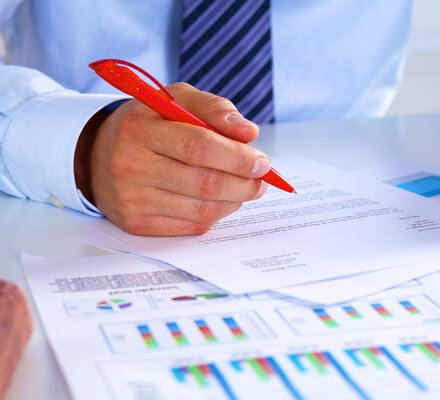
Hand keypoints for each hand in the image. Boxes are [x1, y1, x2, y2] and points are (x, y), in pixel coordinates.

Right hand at [75, 83, 269, 235]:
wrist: (98, 154)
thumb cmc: (148, 124)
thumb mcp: (176, 100)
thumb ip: (215, 109)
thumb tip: (248, 133)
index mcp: (140, 127)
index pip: (198, 147)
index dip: (237, 157)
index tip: (262, 162)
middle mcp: (131, 165)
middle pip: (204, 183)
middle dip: (244, 184)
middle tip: (261, 180)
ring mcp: (132, 199)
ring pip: (203, 209)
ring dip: (234, 201)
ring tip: (244, 188)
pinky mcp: (137, 223)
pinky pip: (192, 226)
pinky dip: (215, 214)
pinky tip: (218, 200)